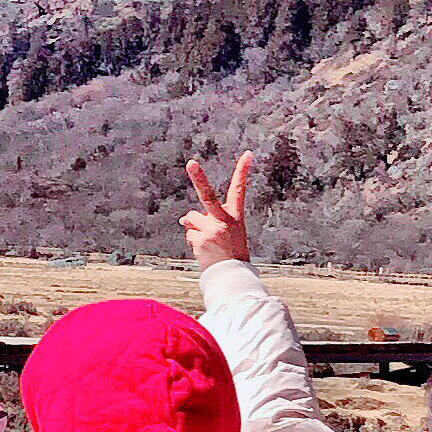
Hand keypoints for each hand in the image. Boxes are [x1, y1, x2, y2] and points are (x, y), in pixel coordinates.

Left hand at [180, 153, 253, 268]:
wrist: (232, 277)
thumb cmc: (231, 254)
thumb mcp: (226, 234)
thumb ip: (208, 221)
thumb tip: (183, 219)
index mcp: (235, 217)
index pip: (239, 190)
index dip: (243, 171)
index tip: (248, 154)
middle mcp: (224, 221)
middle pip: (208, 195)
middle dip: (198, 177)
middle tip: (191, 162)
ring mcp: (212, 230)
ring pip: (191, 220)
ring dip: (194, 229)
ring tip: (209, 244)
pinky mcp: (200, 240)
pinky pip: (189, 235)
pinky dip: (193, 242)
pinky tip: (205, 252)